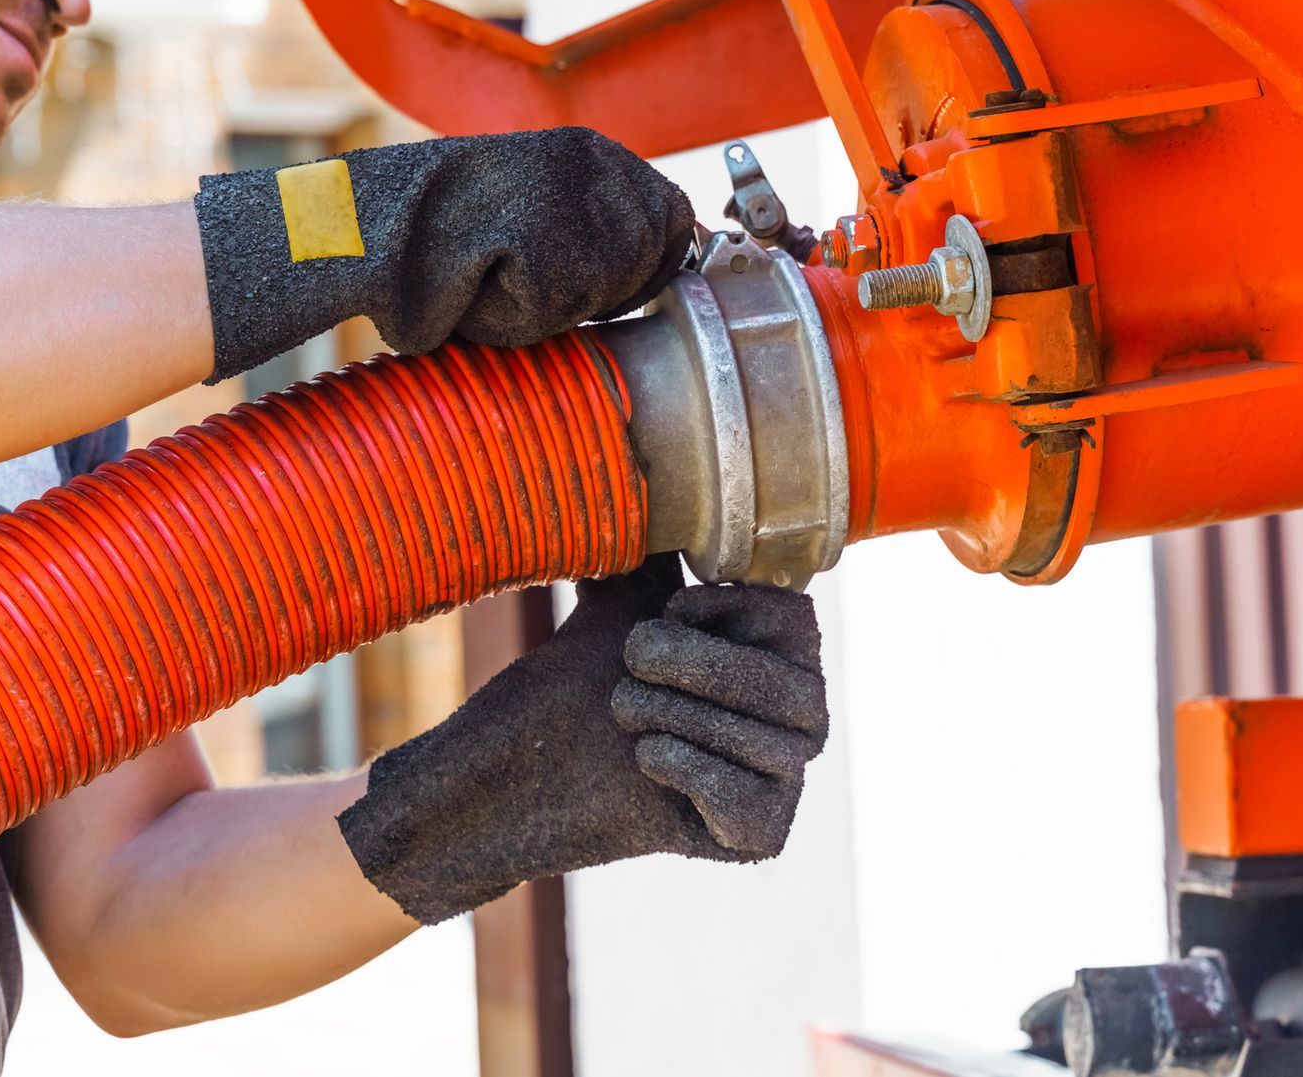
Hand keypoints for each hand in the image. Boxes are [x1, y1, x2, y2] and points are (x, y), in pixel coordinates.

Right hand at [195, 127, 694, 380]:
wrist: (360, 230)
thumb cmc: (444, 238)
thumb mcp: (539, 214)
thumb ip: (601, 230)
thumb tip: (671, 262)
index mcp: (594, 152)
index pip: (673, 224)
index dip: (645, 271)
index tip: (596, 288)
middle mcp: (589, 161)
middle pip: (646, 265)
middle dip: (599, 294)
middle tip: (524, 278)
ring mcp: (566, 194)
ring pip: (605, 293)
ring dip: (554, 307)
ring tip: (495, 278)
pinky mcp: (539, 232)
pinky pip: (555, 310)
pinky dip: (516, 316)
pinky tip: (476, 286)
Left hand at [336, 555, 827, 925]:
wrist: (508, 779)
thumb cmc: (564, 692)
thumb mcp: (613, 609)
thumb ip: (650, 556)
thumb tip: (651, 467)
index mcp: (770, 654)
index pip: (795, 618)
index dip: (727, 612)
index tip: (666, 614)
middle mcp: (791, 715)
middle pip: (794, 685)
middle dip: (700, 667)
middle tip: (630, 664)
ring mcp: (779, 779)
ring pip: (773, 745)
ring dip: (678, 717)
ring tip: (624, 716)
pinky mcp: (756, 836)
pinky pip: (753, 802)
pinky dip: (690, 775)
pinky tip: (644, 764)